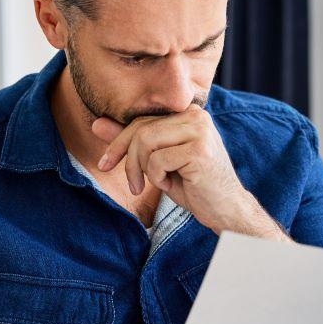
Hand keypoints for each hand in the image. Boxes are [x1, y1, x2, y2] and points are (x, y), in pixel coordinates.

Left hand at [93, 107, 285, 237]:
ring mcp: (199, 130)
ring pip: (145, 142)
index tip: (105, 164)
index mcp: (188, 113)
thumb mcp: (158, 162)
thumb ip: (132, 140)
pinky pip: (157, 160)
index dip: (118, 142)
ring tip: (157, 184)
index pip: (142, 120)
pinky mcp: (199, 150)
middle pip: (140, 129)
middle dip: (127, 159)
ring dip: (142, 170)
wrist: (226, 210)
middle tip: (132, 185)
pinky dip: (157, 178)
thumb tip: (96, 123)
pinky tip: (172, 184)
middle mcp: (196, 115)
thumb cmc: (194, 186)